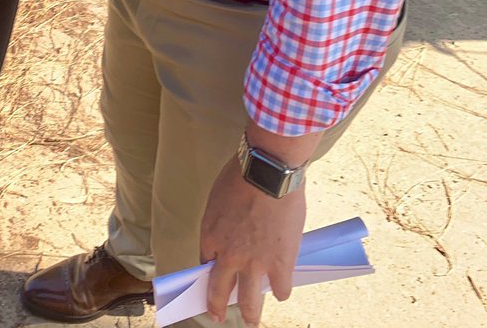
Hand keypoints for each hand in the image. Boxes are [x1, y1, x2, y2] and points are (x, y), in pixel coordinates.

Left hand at [201, 156, 305, 325]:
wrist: (268, 173)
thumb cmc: (242, 175)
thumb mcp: (219, 198)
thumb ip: (221, 221)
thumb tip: (229, 231)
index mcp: (210, 236)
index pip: (205, 262)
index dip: (210, 270)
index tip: (213, 276)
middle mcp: (229, 256)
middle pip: (219, 290)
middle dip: (217, 306)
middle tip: (217, 315)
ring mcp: (255, 264)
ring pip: (249, 302)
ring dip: (250, 313)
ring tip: (251, 319)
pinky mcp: (280, 265)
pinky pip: (280, 290)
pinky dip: (281, 291)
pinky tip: (281, 290)